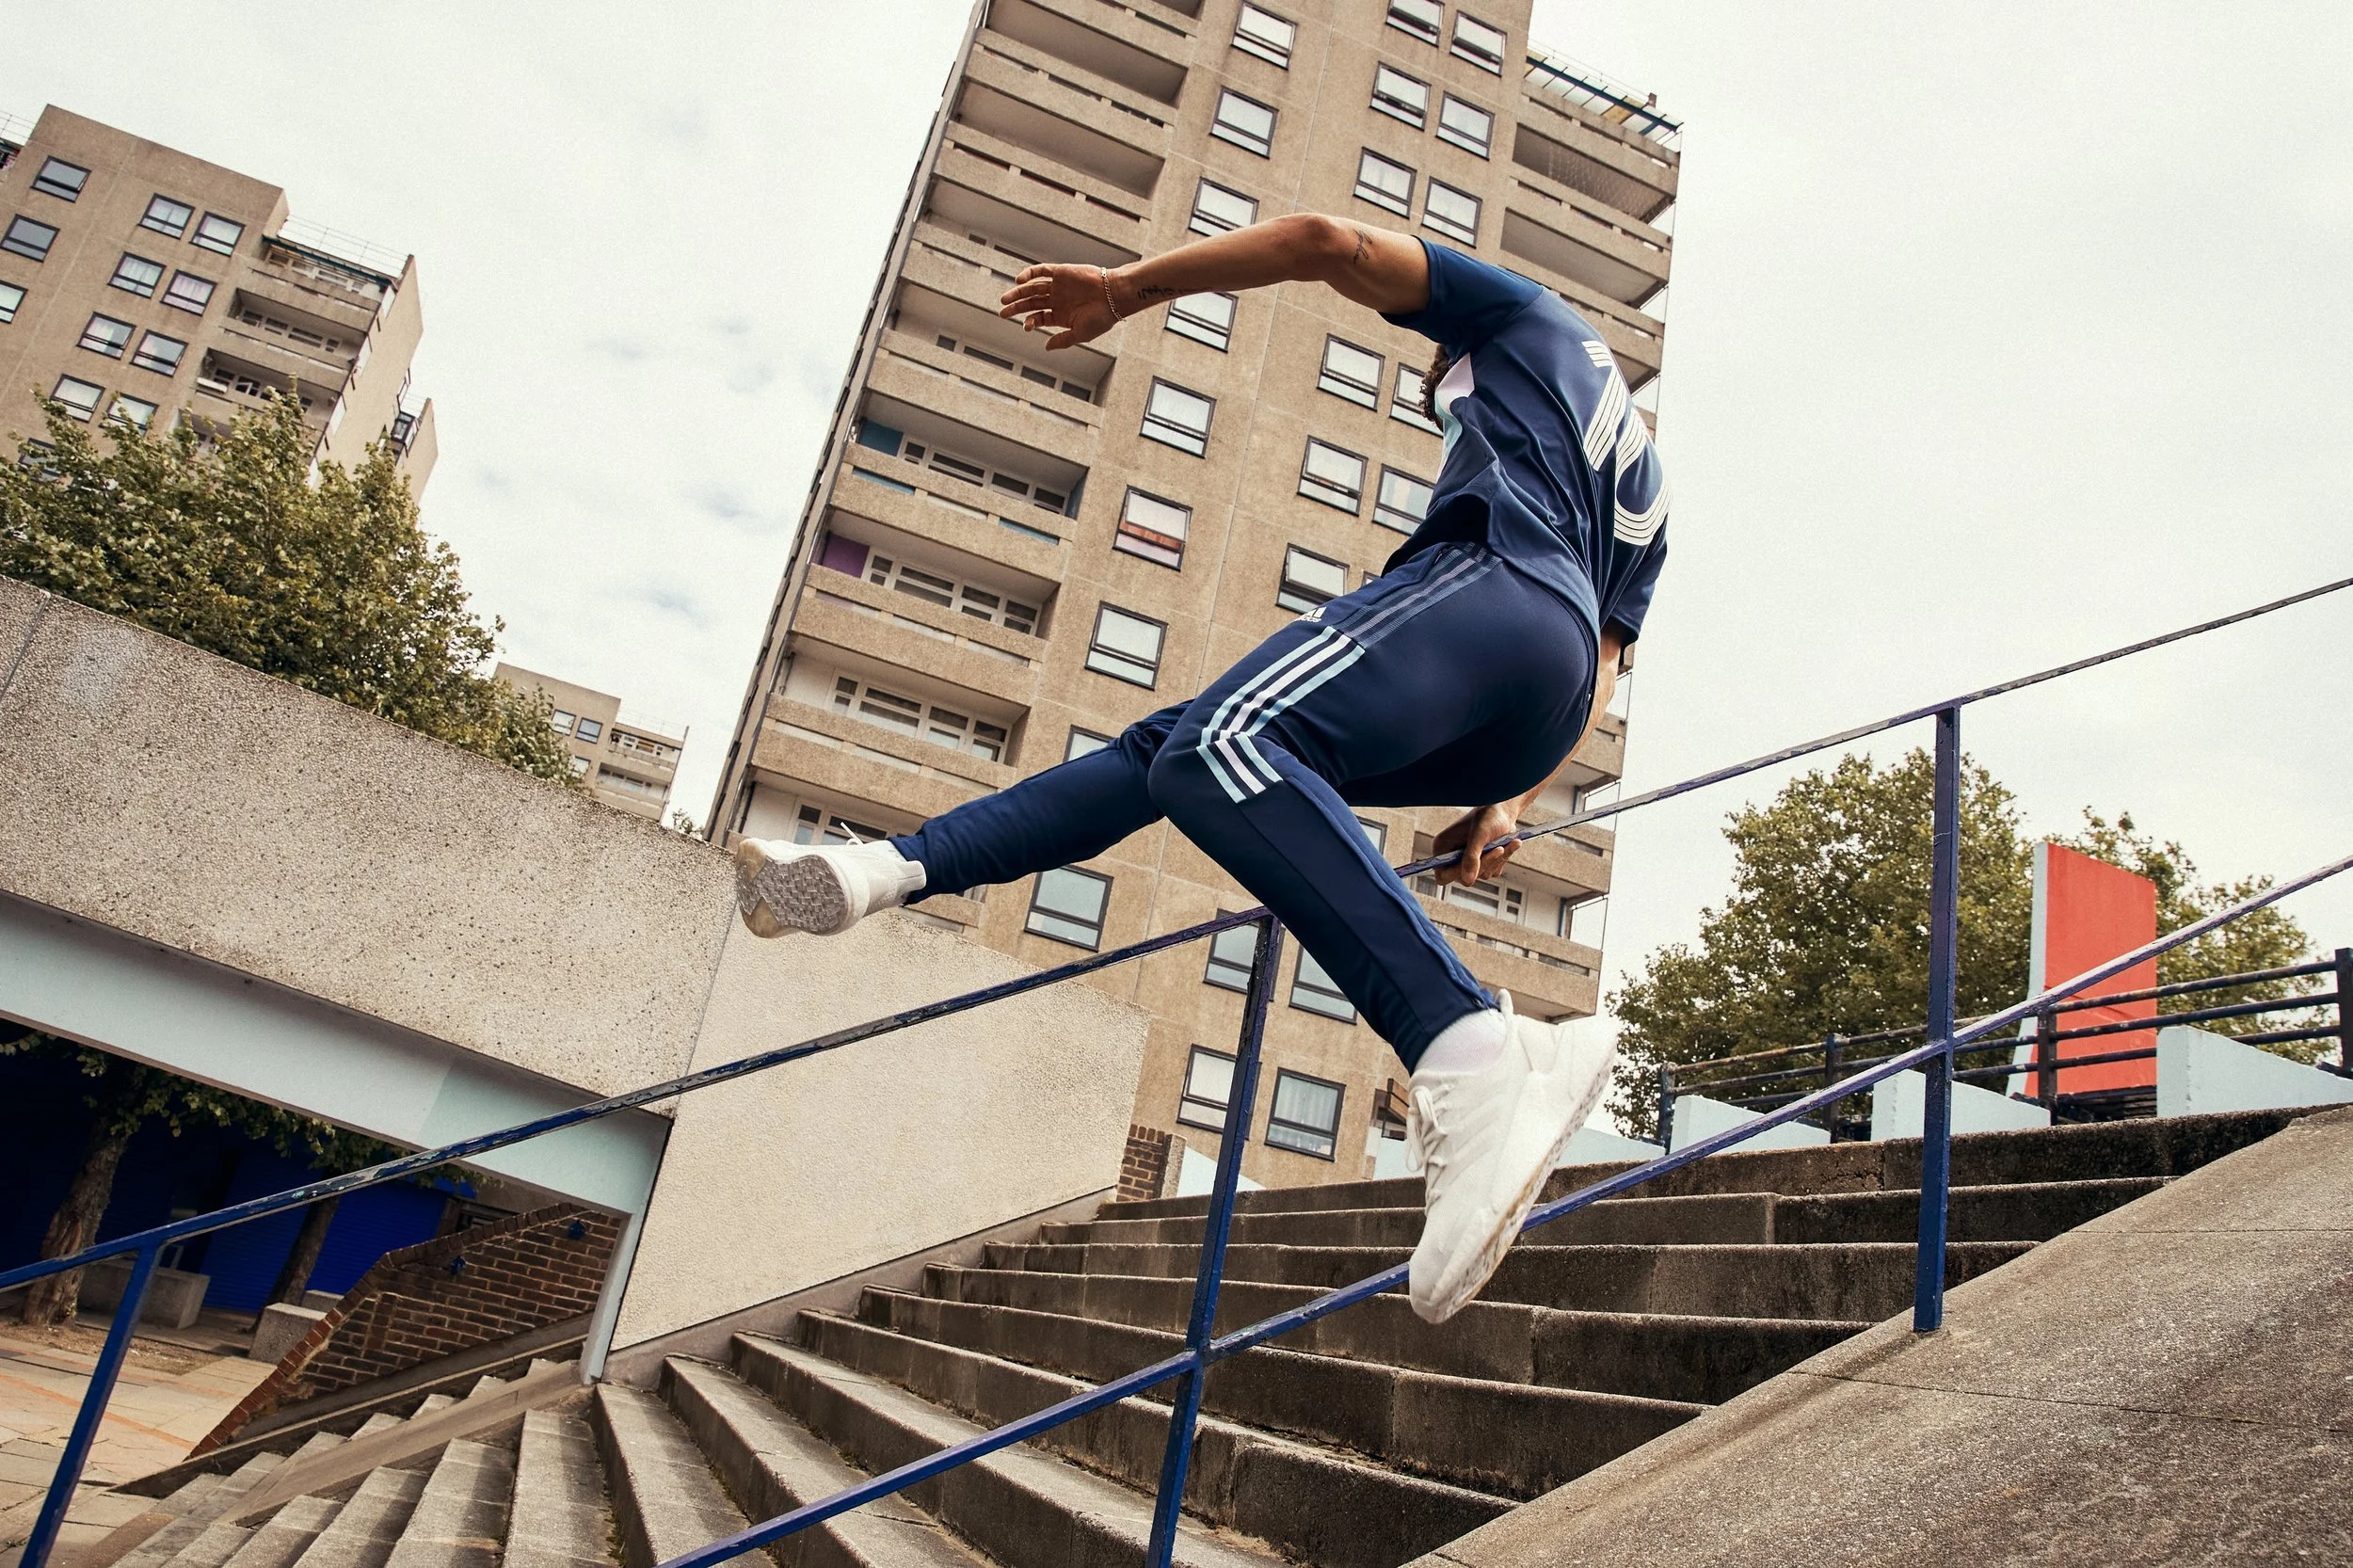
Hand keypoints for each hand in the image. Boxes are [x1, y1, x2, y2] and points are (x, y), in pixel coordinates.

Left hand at [998, 264, 1121, 349]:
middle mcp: (1058, 299)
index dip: (1030, 321)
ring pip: (1033, 287)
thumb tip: (1046, 347)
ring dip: (1018, 292)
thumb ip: (1063, 340)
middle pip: (1032, 302)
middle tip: (1002, 312)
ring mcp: (1059, 285)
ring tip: (1005, 299)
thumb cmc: (1101, 318)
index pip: (1039, 317)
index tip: (1027, 326)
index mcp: (1062, 315)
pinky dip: (1029, 274)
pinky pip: (1041, 271)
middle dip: (1016, 307)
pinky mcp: (1061, 272)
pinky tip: (1019, 281)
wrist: (1114, 296)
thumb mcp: (1080, 334)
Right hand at [1432, 803, 1521, 887]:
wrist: (1502, 811)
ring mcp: (1470, 863)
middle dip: (1485, 863)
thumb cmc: (1487, 816)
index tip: (1474, 864)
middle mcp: (1454, 859)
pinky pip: (1495, 871)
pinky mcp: (1485, 864)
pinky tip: (1508, 844)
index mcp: (1443, 849)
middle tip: (1498, 848)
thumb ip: (1471, 857)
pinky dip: (1504, 858)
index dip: (1455, 874)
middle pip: (1466, 878)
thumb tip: (1468, 880)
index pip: (1443, 875)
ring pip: (1483, 874)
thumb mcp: (1479, 834)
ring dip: (1497, 859)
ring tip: (1503, 842)